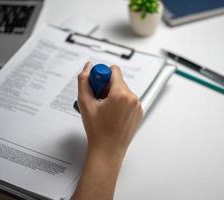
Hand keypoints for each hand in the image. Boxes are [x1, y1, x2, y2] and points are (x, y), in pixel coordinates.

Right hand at [72, 62, 142, 199]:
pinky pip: (128, 100)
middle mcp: (133, 98)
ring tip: (103, 110)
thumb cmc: (97, 130)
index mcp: (121, 94)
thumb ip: (83, 81)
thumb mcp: (85, 103)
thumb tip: (87, 67)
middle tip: (97, 101)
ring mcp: (138, 106)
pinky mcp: (139, 112)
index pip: (113, 70)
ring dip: (112, 95)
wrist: (108, 150)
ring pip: (122, 90)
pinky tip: (111, 114)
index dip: (102, 77)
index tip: (96, 87)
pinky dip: (119, 103)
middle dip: (105, 87)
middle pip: (117, 81)